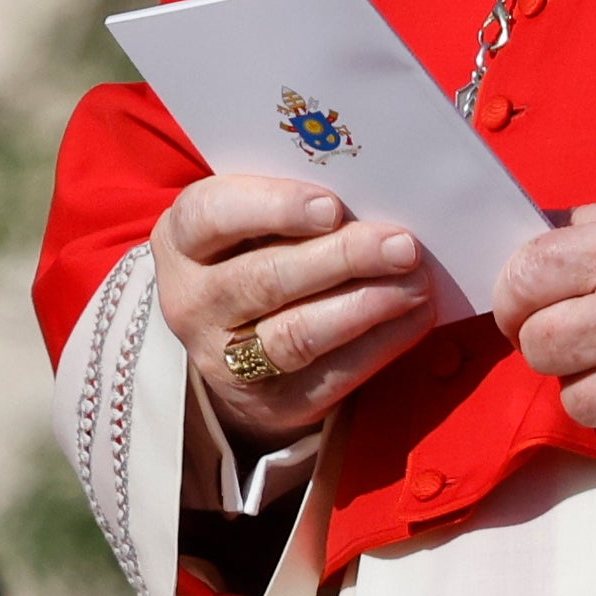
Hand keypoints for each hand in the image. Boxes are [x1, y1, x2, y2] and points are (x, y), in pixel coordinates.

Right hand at [154, 171, 437, 456]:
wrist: (228, 344)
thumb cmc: (248, 255)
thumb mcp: (241, 224)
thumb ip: (284, 205)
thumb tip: (368, 193)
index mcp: (179, 240)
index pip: (211, 215)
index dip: (272, 208)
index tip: (331, 206)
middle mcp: (191, 302)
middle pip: (265, 279)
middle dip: (341, 259)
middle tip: (401, 244)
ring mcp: (226, 359)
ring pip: (298, 333)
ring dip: (365, 305)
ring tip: (416, 282)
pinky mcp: (273, 402)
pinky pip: (332, 375)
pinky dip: (381, 343)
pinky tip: (415, 316)